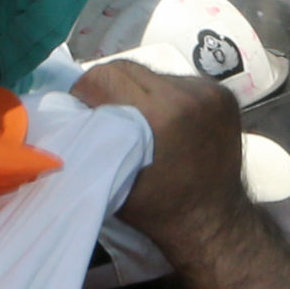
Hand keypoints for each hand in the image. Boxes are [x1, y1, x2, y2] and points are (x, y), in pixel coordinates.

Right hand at [72, 60, 252, 259]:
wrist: (214, 220)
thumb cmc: (157, 210)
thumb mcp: (112, 180)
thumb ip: (92, 140)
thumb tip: (67, 112)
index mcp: (159, 115)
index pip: (102, 76)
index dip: (84, 92)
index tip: (82, 110)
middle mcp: (186, 95)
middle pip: (126, 68)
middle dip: (109, 88)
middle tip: (105, 113)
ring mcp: (208, 91)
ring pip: (152, 73)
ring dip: (138, 90)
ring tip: (139, 117)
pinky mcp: (222, 93)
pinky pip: (177, 81)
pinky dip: (165, 96)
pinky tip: (166, 120)